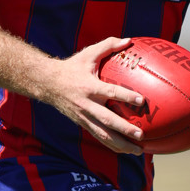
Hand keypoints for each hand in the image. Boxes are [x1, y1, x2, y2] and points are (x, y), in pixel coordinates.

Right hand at [46, 37, 144, 154]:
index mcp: (89, 87)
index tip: (141, 101)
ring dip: (121, 144)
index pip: (110, 92)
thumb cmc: (72, 67)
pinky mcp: (82, 124)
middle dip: (124, 129)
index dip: (126, 96)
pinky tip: (126, 150)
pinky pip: (99, 137)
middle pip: (107, 120)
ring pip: (103, 134)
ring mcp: (84, 117)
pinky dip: (113, 145)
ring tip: (138, 150)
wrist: (47, 84)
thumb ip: (109, 45)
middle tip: (141, 134)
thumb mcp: (88, 53)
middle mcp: (86, 105)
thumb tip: (129, 40)